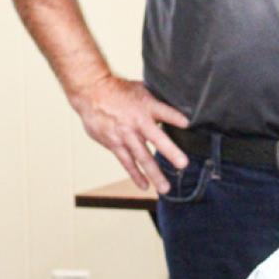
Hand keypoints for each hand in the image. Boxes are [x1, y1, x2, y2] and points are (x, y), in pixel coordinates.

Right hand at [70, 76, 189, 192]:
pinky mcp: (114, 144)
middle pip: (156, 138)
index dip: (175, 118)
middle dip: (170, 152)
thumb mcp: (141, 90)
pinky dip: (136, 174)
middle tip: (183, 164)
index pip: (164, 111)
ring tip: (165, 188)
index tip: (187, 124)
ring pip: (142, 157)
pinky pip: (127, 162)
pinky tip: (145, 185)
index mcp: (146, 106)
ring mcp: (125, 135)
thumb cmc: (118, 91)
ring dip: (154, 173)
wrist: (92, 93)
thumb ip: (156, 103)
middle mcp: (137, 122)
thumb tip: (176, 110)